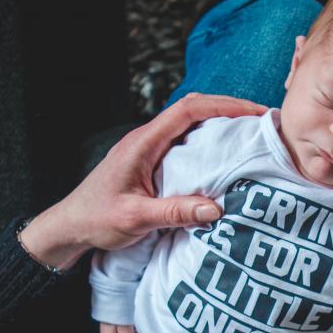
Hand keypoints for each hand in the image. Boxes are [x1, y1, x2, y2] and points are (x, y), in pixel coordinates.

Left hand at [20, 93, 266, 269]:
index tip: (254, 112)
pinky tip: (225, 160)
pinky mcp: (151, 163)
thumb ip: (174, 212)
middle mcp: (147, 140)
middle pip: (194, 111)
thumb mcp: (136, 219)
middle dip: (230, 111)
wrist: (69, 226)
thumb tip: (216, 209)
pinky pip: (185, 145)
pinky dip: (209, 145)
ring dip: (221, 127)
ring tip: (251, 138)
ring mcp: (149, 150)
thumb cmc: (96, 219)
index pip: (188, 110)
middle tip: (262, 123)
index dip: (225, 106)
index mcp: (143, 143)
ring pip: (190, 127)